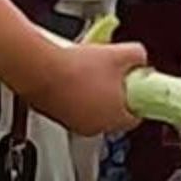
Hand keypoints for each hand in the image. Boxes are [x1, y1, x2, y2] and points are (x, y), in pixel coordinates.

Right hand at [21, 36, 150, 137]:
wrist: (41, 70)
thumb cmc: (78, 68)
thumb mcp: (119, 54)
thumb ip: (136, 57)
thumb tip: (138, 57)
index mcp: (116, 117)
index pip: (136, 117)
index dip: (137, 99)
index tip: (135, 86)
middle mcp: (96, 126)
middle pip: (113, 113)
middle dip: (114, 95)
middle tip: (111, 75)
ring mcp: (75, 124)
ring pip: (92, 111)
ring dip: (93, 95)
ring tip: (89, 72)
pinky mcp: (57, 117)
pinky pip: (72, 108)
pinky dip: (74, 96)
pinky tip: (71, 76)